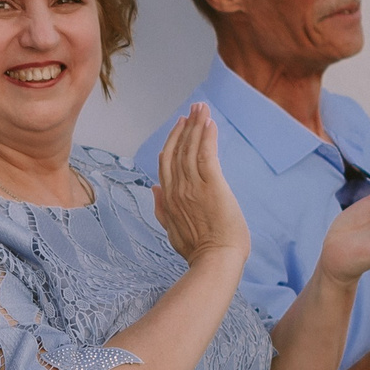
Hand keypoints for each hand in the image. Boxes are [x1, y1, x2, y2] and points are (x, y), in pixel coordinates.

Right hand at [151, 103, 250, 268]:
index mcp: (169, 198)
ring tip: (202, 108)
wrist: (215, 260)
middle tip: (193, 109)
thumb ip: (162, 208)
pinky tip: (210, 123)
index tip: (180, 126)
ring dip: (197, 125)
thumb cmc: (198, 250)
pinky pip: (206, 155)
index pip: (166, 162)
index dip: (173, 141)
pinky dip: (207, 137)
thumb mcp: (172, 230)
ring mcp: (194, 186)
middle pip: (178, 150)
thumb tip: (154, 188)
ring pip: (192, 149)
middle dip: (186, 127)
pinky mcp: (212, 185)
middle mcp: (178, 188)